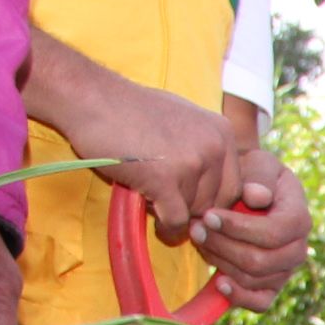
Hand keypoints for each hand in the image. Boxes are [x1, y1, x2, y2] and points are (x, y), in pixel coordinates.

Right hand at [97, 80, 239, 244]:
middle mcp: (214, 147)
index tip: (188, 198)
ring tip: (150, 191)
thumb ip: (207, 150)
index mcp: (222, 133)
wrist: (90, 98)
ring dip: (173, 211)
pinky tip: (153, 216)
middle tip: (165, 196)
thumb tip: (230, 189)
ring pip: (195, 213)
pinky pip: (177, 221)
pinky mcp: (166, 180)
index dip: (211, 199)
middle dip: (193, 207)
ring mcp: (192, 163)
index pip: (234, 187)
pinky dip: (166, 226)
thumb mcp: (185, 121)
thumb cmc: (131, 110)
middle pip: (217, 204)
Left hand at [193, 142, 309, 310]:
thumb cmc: (253, 174)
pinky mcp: (272, 286)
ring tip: (199, 239)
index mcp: (299, 219)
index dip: (240, 228)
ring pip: (253, 279)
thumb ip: (259, 176)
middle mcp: (298, 249)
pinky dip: (238, 296)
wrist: (251, 190)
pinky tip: (218, 282)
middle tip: (195, 227)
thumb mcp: (258, 164)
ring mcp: (285, 270)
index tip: (209, 215)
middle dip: (223, 245)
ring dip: (220, 261)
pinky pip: (260, 302)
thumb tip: (257, 197)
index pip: (275, 233)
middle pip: (261, 260)